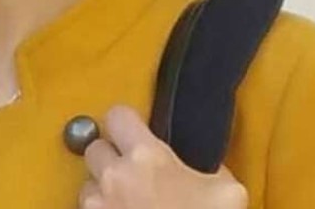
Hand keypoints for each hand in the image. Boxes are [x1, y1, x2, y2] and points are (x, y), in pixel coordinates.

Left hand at [79, 105, 247, 208]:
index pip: (117, 115)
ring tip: (127, 203)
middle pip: (95, 148)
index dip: (125, 122)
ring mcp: (99, 208)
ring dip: (102, 191)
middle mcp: (115, 177)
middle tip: (131, 171)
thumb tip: (210, 170)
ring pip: (87, 185)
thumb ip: (211, 169)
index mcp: (146, 157)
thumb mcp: (227, 193)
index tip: (134, 129)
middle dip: (110, 157)